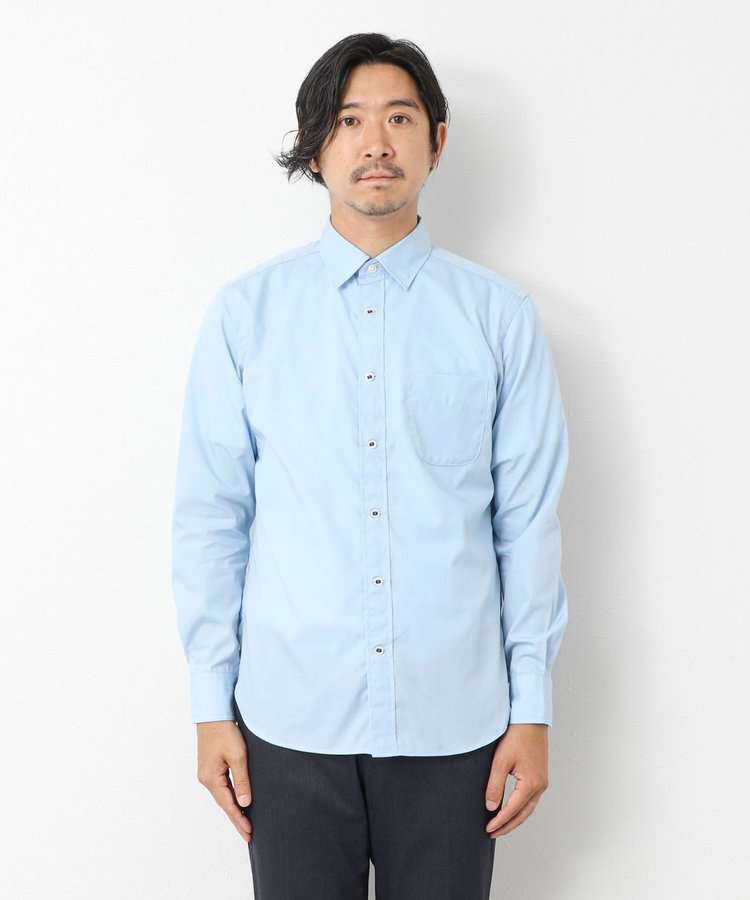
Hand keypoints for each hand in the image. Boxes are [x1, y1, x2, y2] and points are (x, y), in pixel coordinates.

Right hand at [196, 720, 252, 842]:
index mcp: (211, 778)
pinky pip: (221, 787)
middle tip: (248, 834)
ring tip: (245, 822)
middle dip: (237, 818)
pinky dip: (230, 796)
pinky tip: (237, 800)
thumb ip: (242, 780)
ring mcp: (207, 772)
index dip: (239, 820)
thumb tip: (245, 803)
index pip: (228, 805)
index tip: (248, 834)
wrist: (213, 713)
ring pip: (222, 796)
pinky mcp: (210, 766)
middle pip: (224, 803)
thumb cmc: (225, 731)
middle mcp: (206, 778)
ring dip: (233, 808)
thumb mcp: (238, 756)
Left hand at [484, 723, 548, 837]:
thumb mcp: (501, 761)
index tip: (488, 828)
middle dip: (508, 825)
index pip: (512, 810)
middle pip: (523, 814)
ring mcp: (542, 781)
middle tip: (493, 833)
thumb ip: (495, 785)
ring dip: (515, 818)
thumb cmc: (516, 736)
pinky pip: (531, 798)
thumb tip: (490, 806)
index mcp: (531, 784)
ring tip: (500, 824)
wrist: (530, 719)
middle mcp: (540, 786)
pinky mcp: (540, 776)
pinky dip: (521, 807)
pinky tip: (511, 808)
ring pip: (528, 808)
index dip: (499, 821)